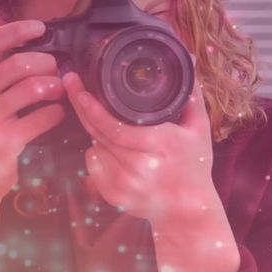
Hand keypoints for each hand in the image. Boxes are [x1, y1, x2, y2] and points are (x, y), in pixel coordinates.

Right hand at [0, 19, 65, 201]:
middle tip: (56, 69)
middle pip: (16, 64)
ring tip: (59, 90)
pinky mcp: (5, 141)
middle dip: (44, 62)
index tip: (39, 27)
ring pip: (31, 88)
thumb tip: (29, 48)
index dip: (16, 31)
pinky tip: (58, 114)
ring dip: (54, 86)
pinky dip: (56, 113)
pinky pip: (41, 118)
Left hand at [61, 69, 218, 225]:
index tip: (80, 89)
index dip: (93, 108)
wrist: (188, 212)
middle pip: (98, 133)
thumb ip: (191, 93)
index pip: (115, 126)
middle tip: (72, 85)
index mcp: (160, 145)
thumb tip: (190, 59)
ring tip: (109, 124)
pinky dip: (97, 154)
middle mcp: (139, 166)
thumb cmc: (195, 166)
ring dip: (95, 133)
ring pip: (93, 147)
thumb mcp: (199, 128)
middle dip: (82, 108)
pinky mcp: (113, 196)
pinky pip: (93, 165)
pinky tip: (111, 150)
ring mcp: (124, 184)